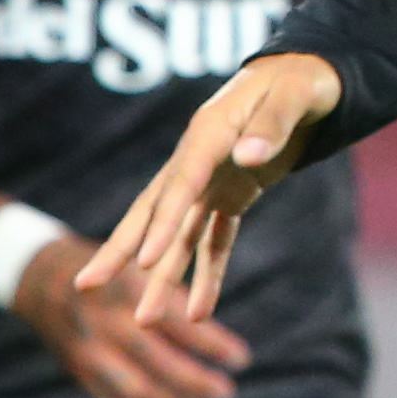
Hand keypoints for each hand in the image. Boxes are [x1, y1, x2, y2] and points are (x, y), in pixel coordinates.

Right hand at [26, 230, 248, 397]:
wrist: (40, 278)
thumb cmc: (108, 269)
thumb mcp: (141, 268)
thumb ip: (174, 298)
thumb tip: (217, 339)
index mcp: (127, 291)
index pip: (179, 325)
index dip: (213, 346)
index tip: (242, 360)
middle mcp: (106, 325)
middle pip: (158, 366)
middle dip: (196, 384)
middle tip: (225, 392)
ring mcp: (88, 352)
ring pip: (135, 392)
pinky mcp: (77, 371)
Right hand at [83, 49, 344, 326]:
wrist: (310, 75)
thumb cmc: (302, 80)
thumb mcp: (295, 94)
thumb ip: (273, 123)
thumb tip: (250, 157)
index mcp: (208, 133)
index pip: (181, 184)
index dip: (164, 223)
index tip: (147, 260)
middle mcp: (198, 161)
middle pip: (154, 211)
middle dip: (122, 252)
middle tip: (86, 289)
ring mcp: (210, 181)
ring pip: (178, 235)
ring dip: (162, 278)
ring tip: (145, 321)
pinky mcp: (230, 195)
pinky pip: (214, 239)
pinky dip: (208, 274)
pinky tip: (200, 313)